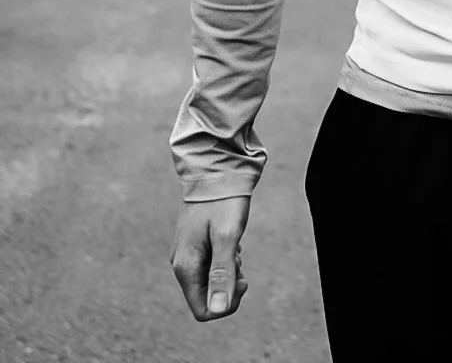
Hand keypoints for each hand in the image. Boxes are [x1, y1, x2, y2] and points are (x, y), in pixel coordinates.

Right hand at [171, 195, 251, 321]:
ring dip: (228, 271)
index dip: (225, 305)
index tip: (241, 279)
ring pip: (210, 280)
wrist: (217, 169)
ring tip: (235, 245)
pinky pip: (210, 264)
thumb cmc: (223, 201)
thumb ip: (222, 273)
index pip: (203, 310)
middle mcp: (182, 263)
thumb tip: (218, 309)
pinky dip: (225, 259)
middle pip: (206, 297)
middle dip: (228, 285)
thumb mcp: (227, 236)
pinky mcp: (195, 244)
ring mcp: (187, 253)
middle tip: (238, 258)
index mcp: (186, 266)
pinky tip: (231, 240)